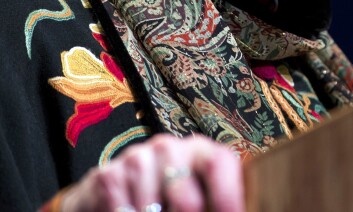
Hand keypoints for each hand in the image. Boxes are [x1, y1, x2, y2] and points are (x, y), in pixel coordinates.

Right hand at [59, 134, 244, 211]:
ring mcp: (137, 158)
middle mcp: (169, 147)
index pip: (218, 164)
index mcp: (200, 150)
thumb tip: (243, 210)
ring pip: (153, 211)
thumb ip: (215, 200)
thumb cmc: (168, 198)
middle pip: (188, 200)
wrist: (116, 195)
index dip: (227, 199)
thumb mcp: (196, 195)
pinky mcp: (109, 175)